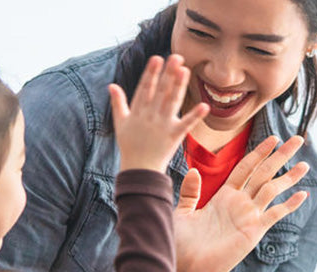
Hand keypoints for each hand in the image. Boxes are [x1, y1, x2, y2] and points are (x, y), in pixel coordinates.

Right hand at [109, 54, 208, 171]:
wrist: (139, 169)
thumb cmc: (129, 145)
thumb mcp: (120, 122)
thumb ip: (118, 102)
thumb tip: (111, 85)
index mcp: (138, 111)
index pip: (145, 88)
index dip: (151, 73)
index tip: (157, 58)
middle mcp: (150, 116)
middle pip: (160, 91)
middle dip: (168, 74)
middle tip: (177, 57)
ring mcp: (162, 126)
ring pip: (171, 102)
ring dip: (179, 86)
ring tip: (186, 71)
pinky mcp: (174, 136)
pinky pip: (186, 124)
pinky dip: (195, 116)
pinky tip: (205, 106)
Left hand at [174, 135, 309, 271]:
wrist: (189, 270)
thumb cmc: (183, 245)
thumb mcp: (182, 213)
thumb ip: (190, 192)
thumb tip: (193, 170)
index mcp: (224, 196)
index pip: (245, 168)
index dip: (259, 153)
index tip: (273, 139)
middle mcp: (240, 203)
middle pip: (264, 173)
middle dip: (280, 156)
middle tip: (298, 139)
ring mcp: (249, 216)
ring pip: (272, 190)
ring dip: (289, 177)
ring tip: (305, 164)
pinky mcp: (254, 231)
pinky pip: (274, 214)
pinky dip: (288, 205)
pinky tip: (302, 194)